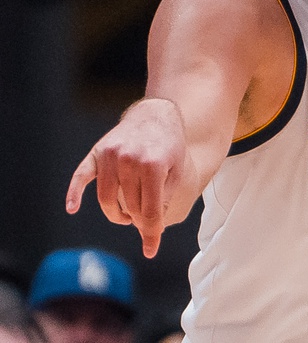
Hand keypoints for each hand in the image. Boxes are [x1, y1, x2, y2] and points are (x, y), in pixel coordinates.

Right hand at [66, 98, 185, 257]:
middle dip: (137, 221)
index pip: (150, 209)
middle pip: (129, 206)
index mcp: (154, 165)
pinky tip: (72, 208)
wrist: (155, 115)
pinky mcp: (97, 152)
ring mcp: (111, 155)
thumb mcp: (178, 169)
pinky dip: (74, 193)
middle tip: (144, 225)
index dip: (151, 232)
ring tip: (126, 218)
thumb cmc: (170, 146)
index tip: (151, 248)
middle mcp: (130, 159)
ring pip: (106, 198)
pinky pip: (81, 176)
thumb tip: (153, 228)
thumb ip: (166, 197)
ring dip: (115, 214)